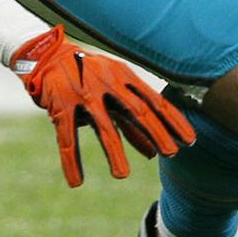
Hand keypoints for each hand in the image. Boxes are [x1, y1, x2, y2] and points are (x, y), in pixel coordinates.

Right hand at [13, 26, 194, 187]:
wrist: (47, 55)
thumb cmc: (87, 73)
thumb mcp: (113, 87)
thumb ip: (131, 119)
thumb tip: (154, 153)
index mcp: (123, 77)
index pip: (154, 100)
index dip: (173, 121)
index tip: (190, 140)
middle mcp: (106, 85)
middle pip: (136, 111)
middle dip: (156, 132)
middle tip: (171, 153)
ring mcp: (83, 96)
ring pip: (102, 127)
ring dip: (113, 151)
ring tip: (122, 175)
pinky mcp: (60, 106)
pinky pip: (67, 138)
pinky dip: (71, 162)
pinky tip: (76, 181)